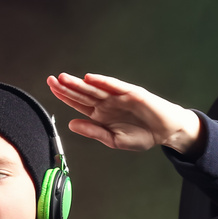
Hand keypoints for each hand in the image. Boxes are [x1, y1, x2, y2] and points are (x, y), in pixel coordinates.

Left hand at [46, 72, 203, 154]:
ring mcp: (118, 97)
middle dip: (66, 86)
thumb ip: (93, 131)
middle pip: (82, 93)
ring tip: (64, 78)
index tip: (51, 89)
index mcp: (100, 114)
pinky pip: (115, 86)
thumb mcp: (113, 140)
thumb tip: (71, 124)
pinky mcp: (132, 93)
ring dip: (79, 83)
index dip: (64, 96)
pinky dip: (103, 82)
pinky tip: (91, 78)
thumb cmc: (142, 135)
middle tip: (51, 80)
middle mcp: (107, 103)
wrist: (166, 132)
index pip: (78, 103)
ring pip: (95, 88)